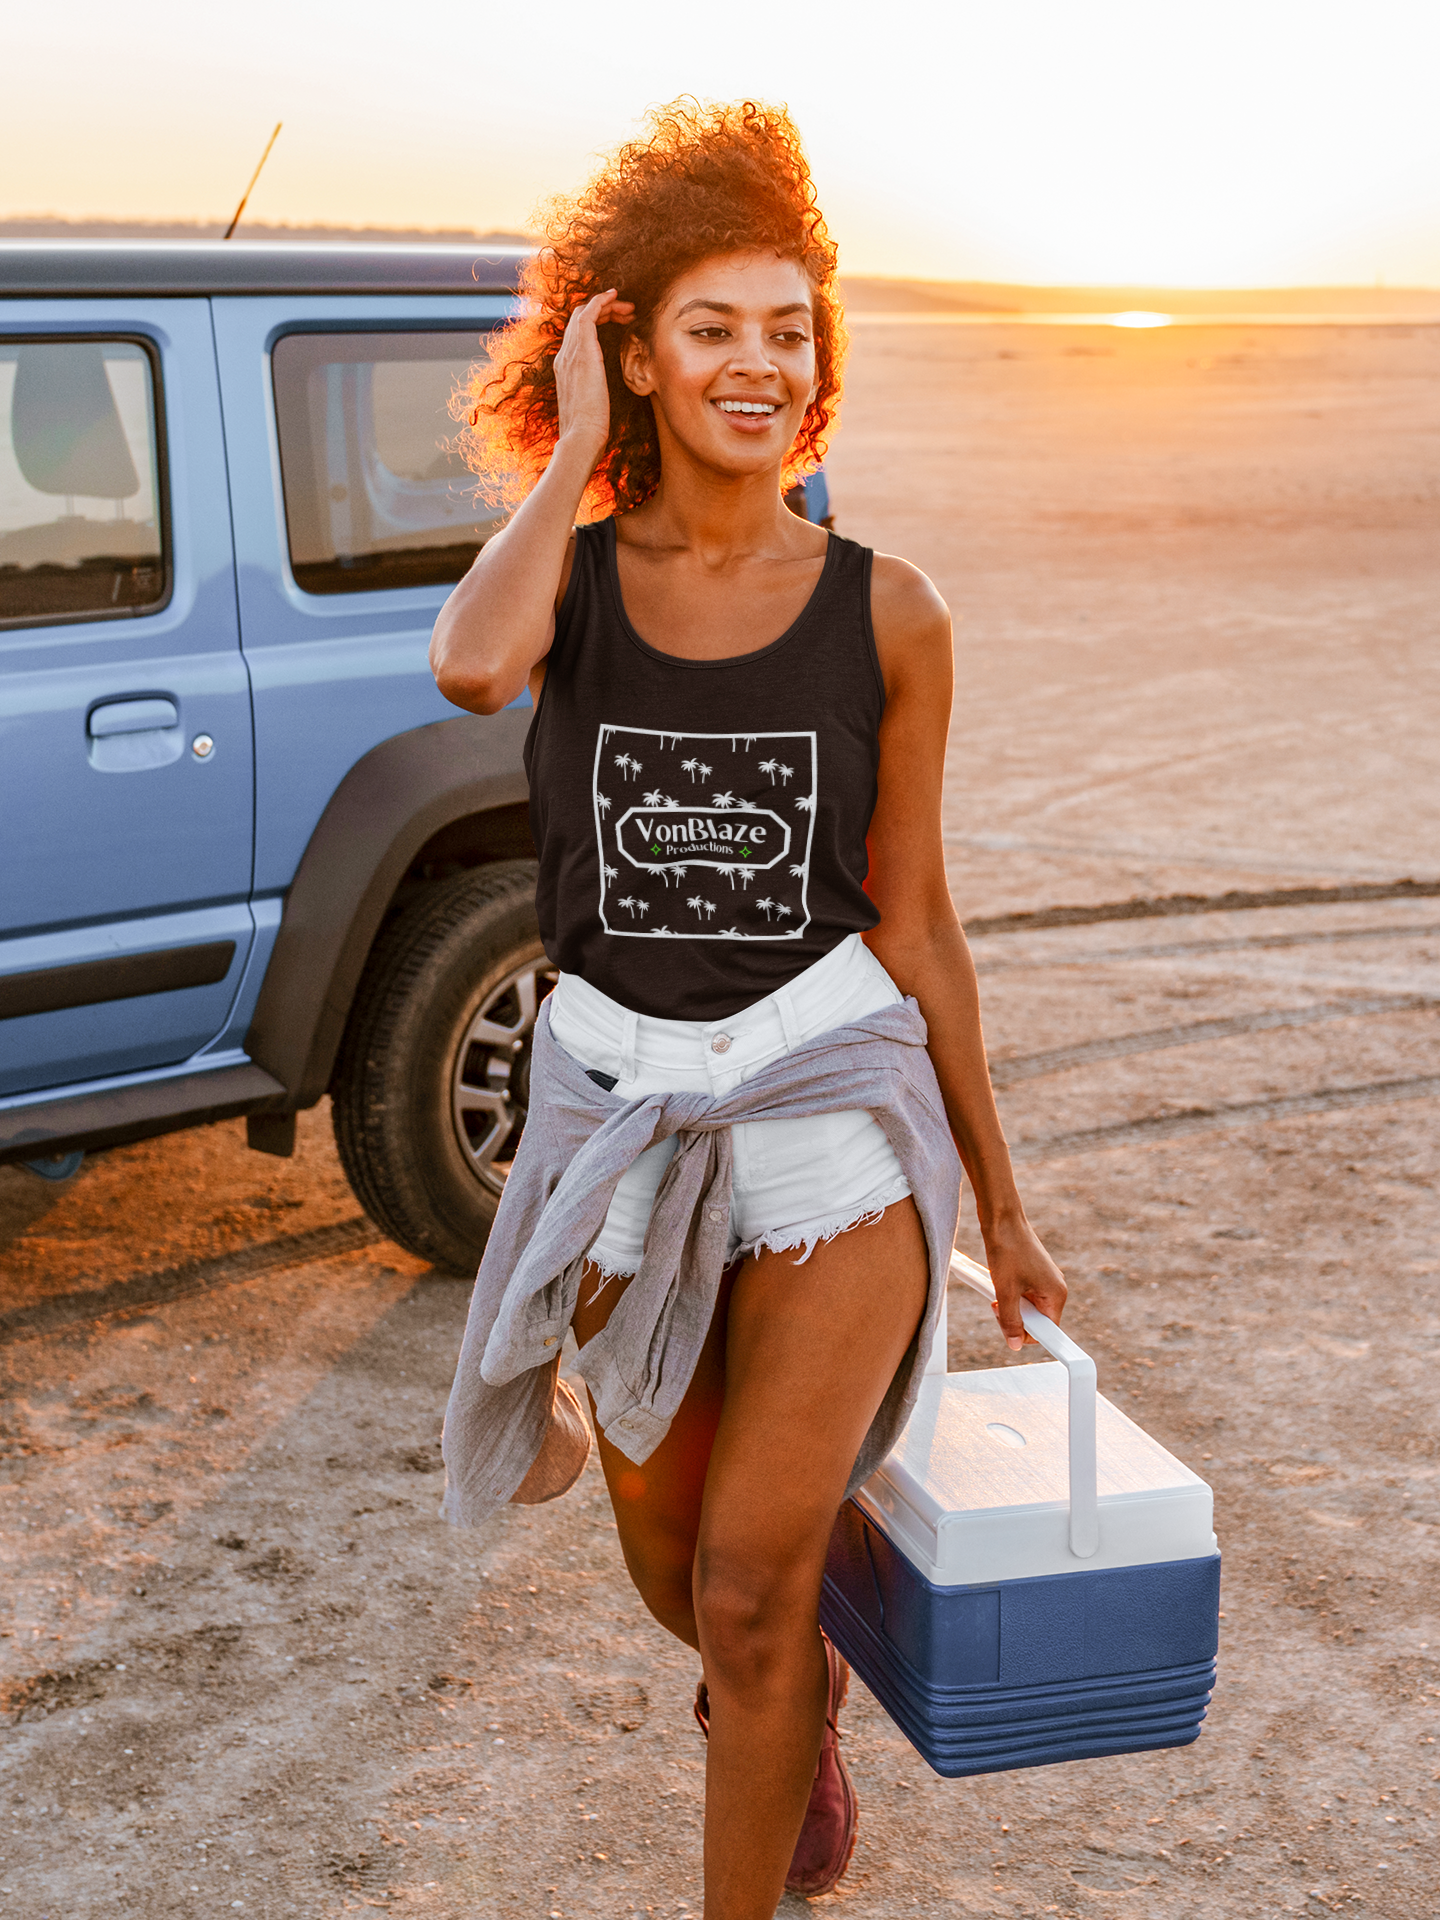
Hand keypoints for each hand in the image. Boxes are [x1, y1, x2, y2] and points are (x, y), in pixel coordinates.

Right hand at [551, 288, 635, 462]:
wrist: (582, 437)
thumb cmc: (590, 430)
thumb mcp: (592, 407)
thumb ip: (595, 394)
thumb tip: (604, 397)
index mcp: (565, 369)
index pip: (577, 335)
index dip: (598, 324)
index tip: (620, 324)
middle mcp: (564, 356)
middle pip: (579, 319)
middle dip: (604, 311)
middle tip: (628, 314)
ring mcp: (571, 352)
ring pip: (584, 312)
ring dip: (607, 305)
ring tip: (629, 308)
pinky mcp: (582, 350)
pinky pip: (588, 313)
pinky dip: (602, 301)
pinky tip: (616, 296)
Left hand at [983, 1213, 1066, 1351]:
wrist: (1001, 1218)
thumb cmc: (1007, 1250)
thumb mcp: (1005, 1291)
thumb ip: (1010, 1321)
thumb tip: (1015, 1344)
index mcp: (1056, 1295)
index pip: (1047, 1332)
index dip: (1027, 1335)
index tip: (1010, 1333)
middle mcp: (1054, 1288)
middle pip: (1036, 1320)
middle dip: (1015, 1318)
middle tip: (998, 1306)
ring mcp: (1044, 1280)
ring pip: (1027, 1307)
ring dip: (1010, 1306)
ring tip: (997, 1291)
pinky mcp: (1033, 1272)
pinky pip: (1023, 1294)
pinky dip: (1009, 1293)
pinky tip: (998, 1282)